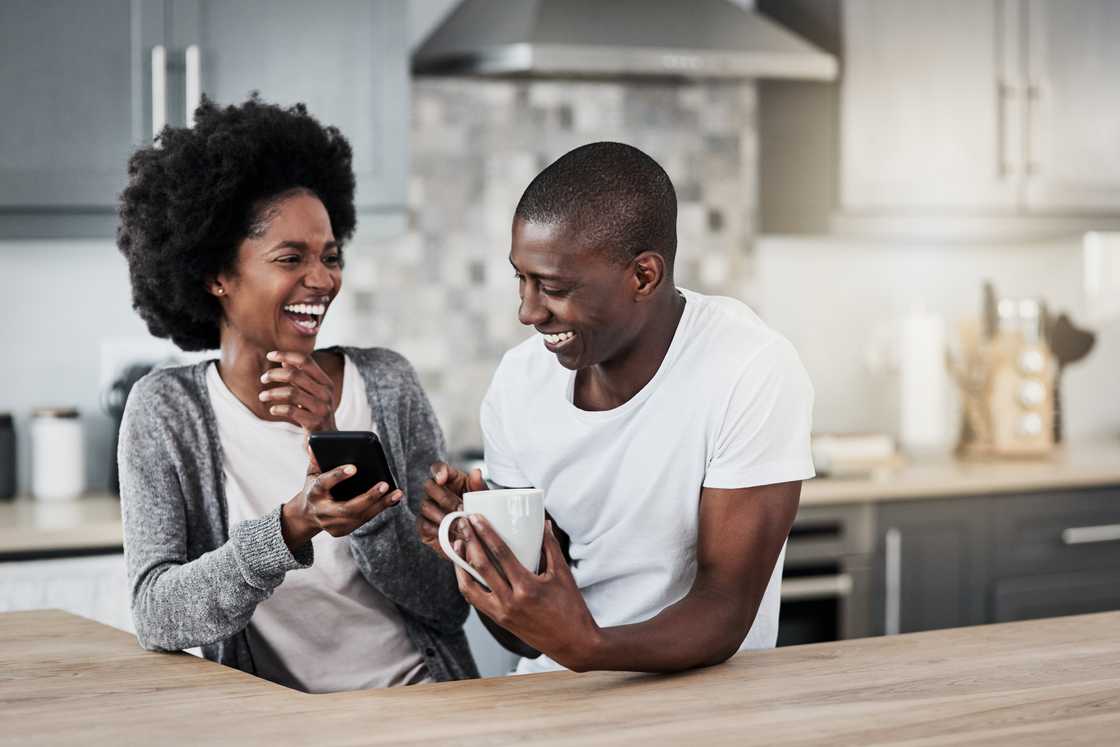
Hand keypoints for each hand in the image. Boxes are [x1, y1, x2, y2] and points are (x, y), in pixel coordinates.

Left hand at [259, 350, 336, 431]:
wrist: (329, 440)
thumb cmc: (315, 414)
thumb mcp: (311, 394)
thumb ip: (301, 378)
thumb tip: (284, 361)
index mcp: (325, 382)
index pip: (305, 361)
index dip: (286, 355)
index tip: (270, 355)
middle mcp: (326, 393)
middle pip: (295, 375)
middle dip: (274, 374)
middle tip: (263, 378)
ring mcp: (322, 408)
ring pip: (291, 393)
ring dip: (272, 393)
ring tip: (262, 396)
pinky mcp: (315, 423)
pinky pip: (291, 411)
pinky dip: (278, 409)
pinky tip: (272, 410)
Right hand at [281, 448, 403, 549]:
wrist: (307, 515)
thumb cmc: (314, 489)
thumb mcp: (311, 473)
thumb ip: (316, 460)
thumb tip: (313, 446)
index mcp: (314, 493)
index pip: (324, 483)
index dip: (338, 475)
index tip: (354, 467)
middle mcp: (322, 511)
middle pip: (347, 508)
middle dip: (368, 497)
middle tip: (384, 484)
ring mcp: (332, 524)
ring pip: (359, 516)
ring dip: (380, 505)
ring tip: (396, 493)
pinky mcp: (341, 531)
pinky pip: (363, 520)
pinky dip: (378, 510)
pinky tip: (392, 500)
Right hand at [416, 462, 485, 559]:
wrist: (476, 536)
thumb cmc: (478, 512)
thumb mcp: (482, 499)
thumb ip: (479, 485)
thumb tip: (476, 472)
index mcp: (450, 479)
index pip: (438, 468)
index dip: (438, 471)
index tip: (442, 479)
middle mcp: (435, 491)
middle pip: (429, 486)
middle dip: (445, 499)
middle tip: (460, 509)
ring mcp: (428, 507)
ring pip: (426, 506)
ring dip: (442, 516)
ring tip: (458, 524)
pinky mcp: (424, 524)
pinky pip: (424, 525)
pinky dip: (437, 530)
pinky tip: (450, 534)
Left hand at [454, 517, 599, 671]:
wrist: (573, 644)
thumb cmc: (571, 608)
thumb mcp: (563, 574)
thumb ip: (551, 546)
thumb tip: (544, 523)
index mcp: (527, 587)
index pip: (501, 554)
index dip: (485, 533)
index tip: (475, 518)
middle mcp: (510, 601)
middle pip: (481, 566)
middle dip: (469, 542)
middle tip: (462, 524)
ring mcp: (502, 613)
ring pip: (470, 587)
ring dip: (460, 564)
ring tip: (457, 545)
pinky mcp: (499, 621)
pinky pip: (476, 600)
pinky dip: (467, 583)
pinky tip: (465, 569)